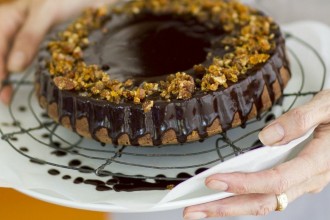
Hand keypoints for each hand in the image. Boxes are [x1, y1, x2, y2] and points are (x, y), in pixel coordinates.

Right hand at [0, 0, 113, 103]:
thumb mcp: (46, 13)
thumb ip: (29, 36)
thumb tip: (14, 67)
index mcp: (9, 19)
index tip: (1, 82)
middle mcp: (17, 31)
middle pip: (2, 54)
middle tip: (4, 96)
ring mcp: (30, 40)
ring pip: (13, 60)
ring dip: (8, 78)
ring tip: (8, 96)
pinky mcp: (45, 47)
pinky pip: (33, 62)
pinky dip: (29, 74)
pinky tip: (30, 84)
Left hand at [184, 90, 329, 218]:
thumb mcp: (327, 107)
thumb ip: (300, 120)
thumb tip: (267, 136)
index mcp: (318, 162)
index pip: (275, 181)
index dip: (242, 183)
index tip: (213, 181)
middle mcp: (309, 179)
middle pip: (263, 202)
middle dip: (225, 208)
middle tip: (193, 211)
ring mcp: (302, 183)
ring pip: (264, 202)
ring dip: (231, 207)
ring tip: (202, 207)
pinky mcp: (295, 180)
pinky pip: (268, 195)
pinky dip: (243, 197)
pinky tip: (225, 195)